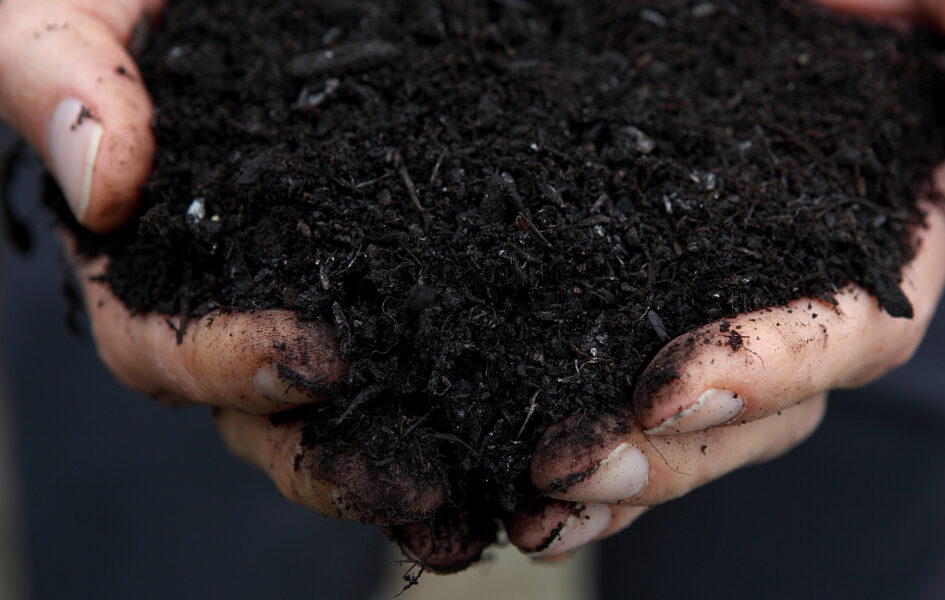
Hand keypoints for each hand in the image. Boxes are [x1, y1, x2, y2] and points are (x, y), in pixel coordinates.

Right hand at [0, 0, 450, 552]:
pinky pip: (420, 346)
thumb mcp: (72, 5)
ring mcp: (315, 288)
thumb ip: (60, 72)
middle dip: (333, 461)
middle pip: (266, 414)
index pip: (162, 349)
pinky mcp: (392, 264)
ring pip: (350, 406)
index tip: (315, 359)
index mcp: (148, 256)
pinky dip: (458, 397)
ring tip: (474, 498)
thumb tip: (105, 182)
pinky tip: (511, 425)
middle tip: (417, 491)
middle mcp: (232, 293)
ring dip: (407, 460)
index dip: (229, 367)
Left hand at [506, 0, 944, 556]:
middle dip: (671, 455)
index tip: (669, 393)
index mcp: (885, 235)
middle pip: (762, 414)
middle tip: (569, 471)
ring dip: (617, 481)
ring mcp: (730, 318)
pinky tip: (512, 492)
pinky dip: (581, 453)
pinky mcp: (651, 317)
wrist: (733, 18)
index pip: (848, 331)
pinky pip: (625, 403)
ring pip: (693, 433)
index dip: (769, 370)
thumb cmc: (835, 12)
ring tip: (532, 514)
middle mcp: (810, 299)